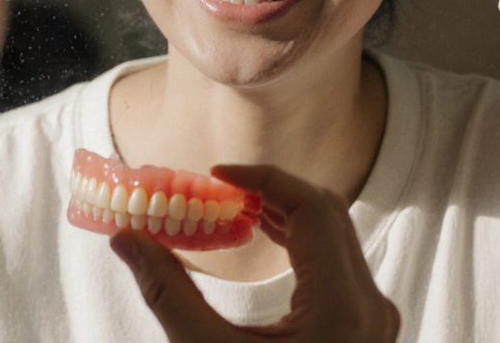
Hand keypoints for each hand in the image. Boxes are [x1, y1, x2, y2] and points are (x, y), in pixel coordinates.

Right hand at [110, 164, 399, 342]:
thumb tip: (126, 239)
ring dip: (284, 215)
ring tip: (232, 206)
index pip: (312, 208)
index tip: (216, 173)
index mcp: (342, 309)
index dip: (264, 177)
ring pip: (334, 238)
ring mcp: (374, 320)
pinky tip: (262, 238)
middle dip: (271, 191)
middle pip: (327, 215)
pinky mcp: (366, 329)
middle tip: (218, 187)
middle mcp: (370, 308)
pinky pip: (336, 264)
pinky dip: (299, 243)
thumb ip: (168, 291)